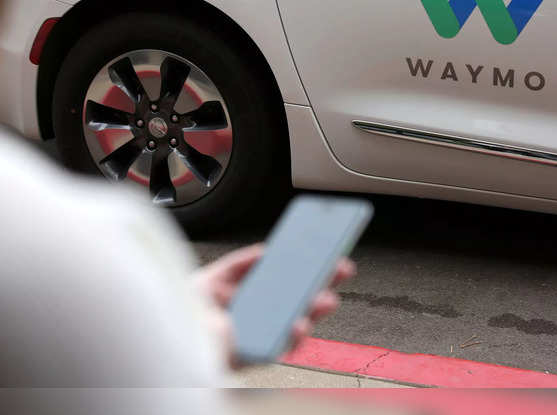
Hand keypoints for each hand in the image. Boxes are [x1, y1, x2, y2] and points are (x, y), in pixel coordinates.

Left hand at [193, 243, 355, 367]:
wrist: (164, 341)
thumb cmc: (184, 312)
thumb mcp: (212, 278)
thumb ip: (239, 263)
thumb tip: (265, 251)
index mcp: (254, 299)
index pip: (289, 282)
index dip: (310, 268)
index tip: (329, 252)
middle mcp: (262, 318)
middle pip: (300, 300)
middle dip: (323, 284)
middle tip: (341, 268)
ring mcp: (262, 337)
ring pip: (299, 324)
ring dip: (315, 312)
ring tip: (326, 298)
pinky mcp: (256, 356)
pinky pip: (283, 348)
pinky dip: (294, 336)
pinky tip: (298, 323)